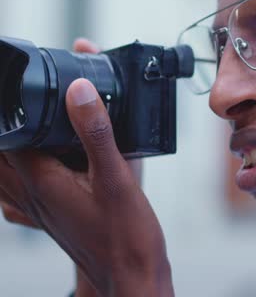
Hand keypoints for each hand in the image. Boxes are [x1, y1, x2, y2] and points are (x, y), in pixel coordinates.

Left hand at [0, 42, 172, 295]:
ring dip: (8, 148)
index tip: (18, 88)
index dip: (11, 109)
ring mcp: (37, 206)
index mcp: (40, 178)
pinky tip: (34, 161)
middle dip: (7, 125)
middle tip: (21, 106)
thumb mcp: (115, 177)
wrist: (131, 278)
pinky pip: (13, 189)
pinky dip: (14, 170)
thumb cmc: (124, 236)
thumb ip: (95, 132)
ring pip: (3, 172)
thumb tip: (79, 91)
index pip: (7, 136)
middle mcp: (31, 192)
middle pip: (1, 152)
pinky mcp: (48, 213)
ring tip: (23, 128)